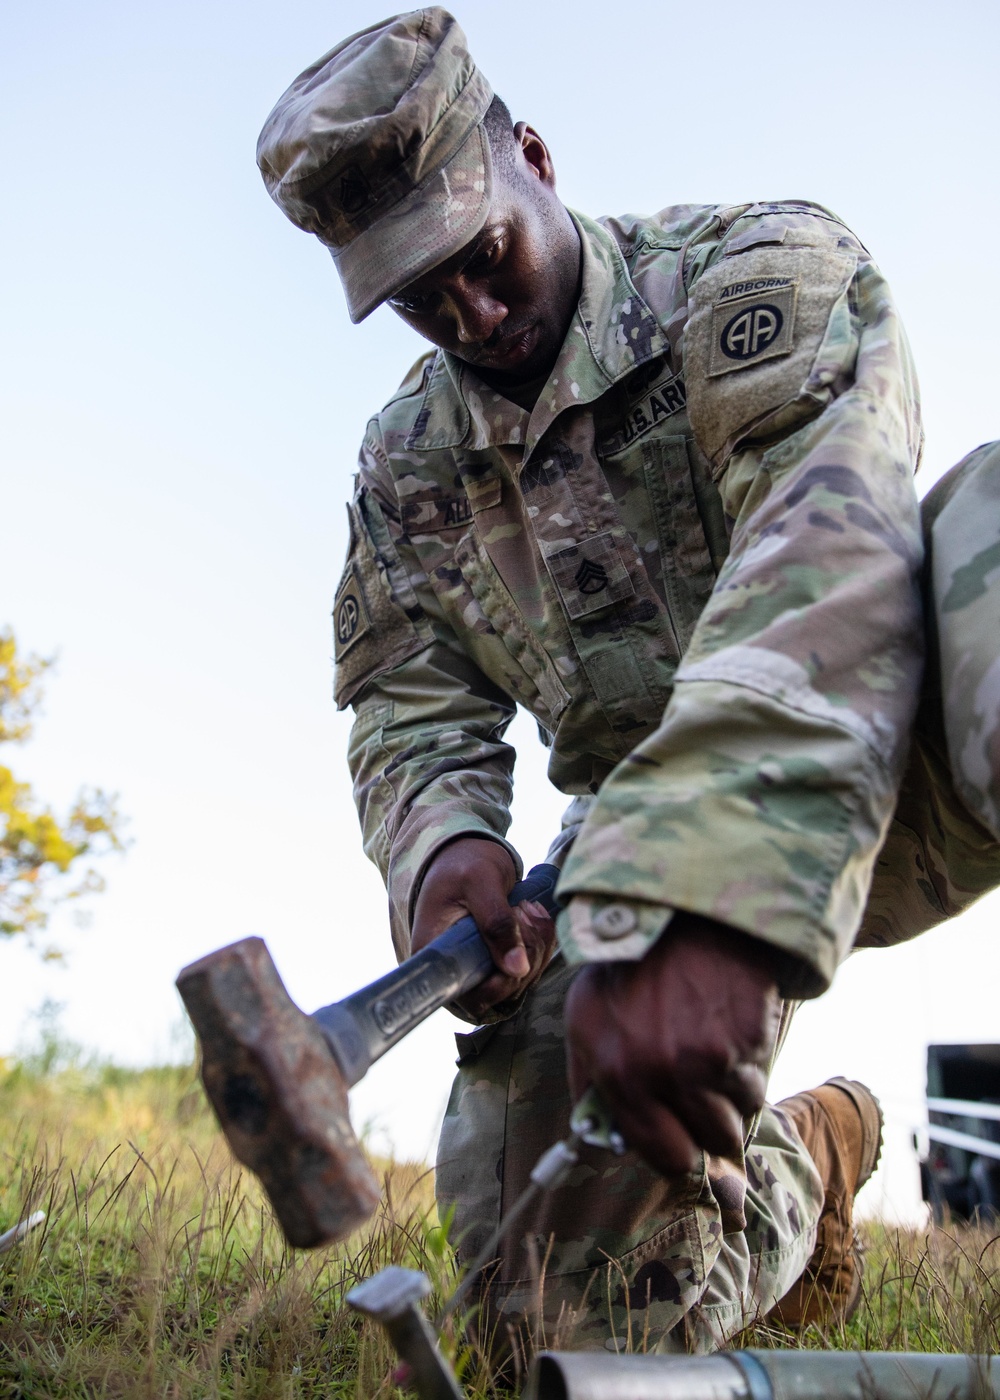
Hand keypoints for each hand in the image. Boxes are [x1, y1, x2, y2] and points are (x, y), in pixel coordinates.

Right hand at [411, 837, 555, 1018]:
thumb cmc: (463, 861)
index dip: (500, 983)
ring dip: (537, 945)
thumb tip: (517, 969)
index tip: (513, 943)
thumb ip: (497, 922)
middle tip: (524, 911)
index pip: (471, 996)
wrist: (466, 852)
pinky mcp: (496, 958)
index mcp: (437, 955)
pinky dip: (540, 942)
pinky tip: (534, 915)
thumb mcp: (479, 882)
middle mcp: (455, 969)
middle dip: (526, 954)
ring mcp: (478, 966)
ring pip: (520, 979)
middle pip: (502, 991)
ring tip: (528, 908)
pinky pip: (527, 966)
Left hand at [564, 912, 782, 1174]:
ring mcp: (714, 1054)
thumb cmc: (626, 968)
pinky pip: (761, 1073)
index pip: (667, 1157)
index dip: (678, 1151)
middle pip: (715, 1141)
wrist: (675, 909)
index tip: (682, 1139)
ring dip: (734, 1093)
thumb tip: (609, 1141)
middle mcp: (667, 1072)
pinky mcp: (752, 1035)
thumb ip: (590, 1086)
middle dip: (711, 1124)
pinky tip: (727, 1025)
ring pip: (744, 1112)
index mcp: (619, 1075)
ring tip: (712, 1049)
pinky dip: (750, 1061)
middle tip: (701, 1091)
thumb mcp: (584, 1021)